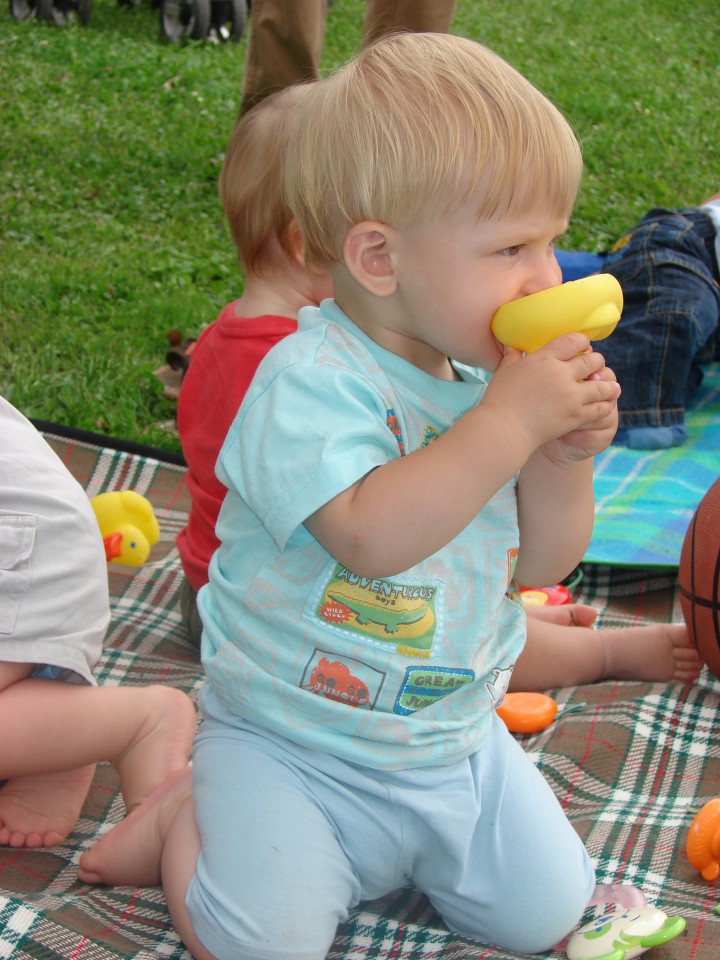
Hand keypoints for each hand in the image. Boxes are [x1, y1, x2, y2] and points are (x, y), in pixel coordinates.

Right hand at [483, 334, 620, 457]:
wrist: (505, 429)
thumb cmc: (499, 399)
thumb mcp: (504, 372)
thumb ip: (512, 357)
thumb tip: (512, 347)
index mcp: (544, 358)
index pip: (573, 341)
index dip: (582, 342)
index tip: (583, 346)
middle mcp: (562, 374)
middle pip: (592, 361)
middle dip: (597, 362)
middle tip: (597, 366)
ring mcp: (571, 396)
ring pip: (601, 385)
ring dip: (608, 384)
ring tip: (613, 386)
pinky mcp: (575, 415)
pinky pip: (599, 407)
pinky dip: (605, 404)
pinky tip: (606, 403)